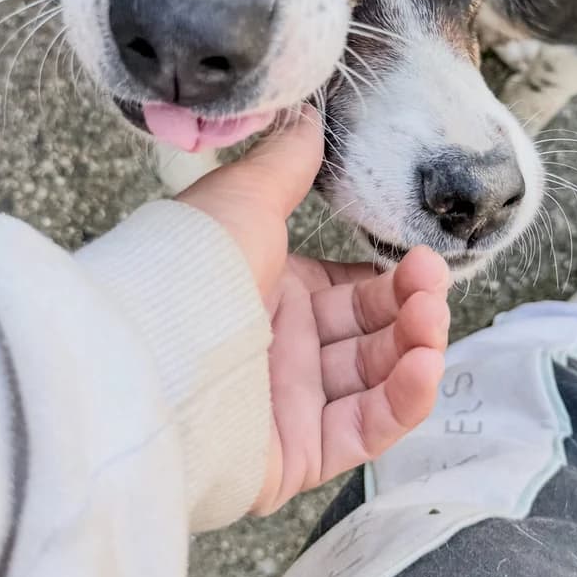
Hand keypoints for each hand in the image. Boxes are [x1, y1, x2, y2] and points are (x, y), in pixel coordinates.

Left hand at [179, 106, 449, 512]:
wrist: (144, 356)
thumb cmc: (188, 270)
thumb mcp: (243, 201)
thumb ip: (286, 165)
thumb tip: (309, 119)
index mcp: (266, 292)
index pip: (348, 292)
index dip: (391, 280)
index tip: (422, 260)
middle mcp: (278, 351)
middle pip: (368, 335)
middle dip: (411, 308)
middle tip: (432, 284)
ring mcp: (287, 407)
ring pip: (374, 382)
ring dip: (414, 349)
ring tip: (432, 321)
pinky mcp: (296, 457)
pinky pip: (364, 431)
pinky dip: (402, 402)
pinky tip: (424, 366)